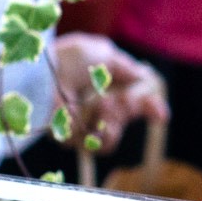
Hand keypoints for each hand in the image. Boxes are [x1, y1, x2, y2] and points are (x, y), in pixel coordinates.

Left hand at [53, 34, 169, 152]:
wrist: (40, 75)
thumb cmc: (68, 59)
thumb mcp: (104, 54)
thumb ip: (127, 68)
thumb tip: (146, 76)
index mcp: (101, 83)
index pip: (131, 100)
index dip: (148, 108)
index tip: (161, 115)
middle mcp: (92, 104)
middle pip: (124, 119)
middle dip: (126, 111)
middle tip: (117, 100)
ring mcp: (81, 123)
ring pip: (112, 136)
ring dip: (112, 121)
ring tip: (102, 105)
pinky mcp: (70, 138)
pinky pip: (95, 145)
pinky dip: (95, 131)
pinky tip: (83, 116)